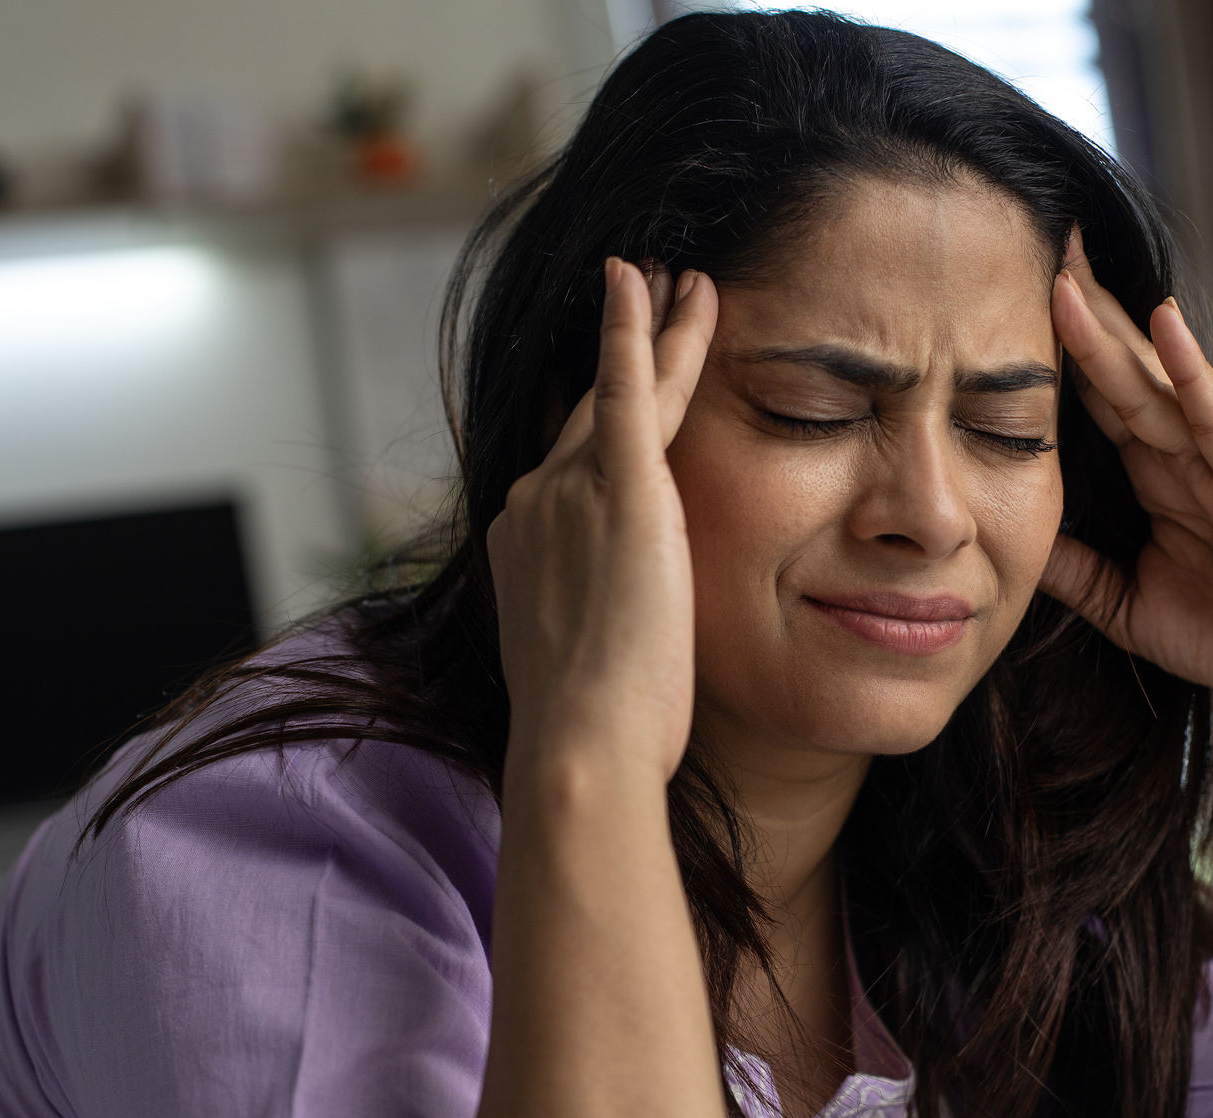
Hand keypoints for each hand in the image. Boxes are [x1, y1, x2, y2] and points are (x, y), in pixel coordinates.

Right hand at [487, 259, 718, 777]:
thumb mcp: (581, 663)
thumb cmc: (593, 733)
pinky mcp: (621, 492)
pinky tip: (647, 279)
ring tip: (686, 278)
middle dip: (625, 349)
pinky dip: (634, 330)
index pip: (569, 466)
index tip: (613, 384)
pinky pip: (628, 391)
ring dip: (656, 331)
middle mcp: (534, 502)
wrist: (581, 744)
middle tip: (649, 287)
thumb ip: (595, 618)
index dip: (598, 420)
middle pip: (591, 410)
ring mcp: (570, 492)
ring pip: (623, 393)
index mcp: (526, 543)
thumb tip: (615, 633)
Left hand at [1038, 230, 1212, 725]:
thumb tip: (1008, 542)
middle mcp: (1182, 453)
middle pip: (1118, 369)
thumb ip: (1072, 569)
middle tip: (1037, 247)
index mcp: (1154, 476)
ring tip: (1070, 269)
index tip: (1005, 305)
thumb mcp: (1122, 602)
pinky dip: (1190, 367)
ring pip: (1154, 377)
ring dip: (1111, 325)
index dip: (1055, 355)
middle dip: (1079, 313)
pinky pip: (1212, 413)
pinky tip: (1164, 320)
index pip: (1095, 401)